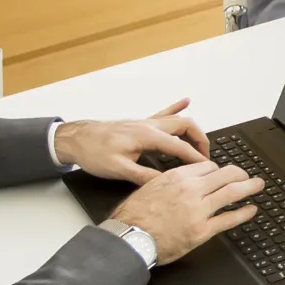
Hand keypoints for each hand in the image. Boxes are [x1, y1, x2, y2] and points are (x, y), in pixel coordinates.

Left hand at [54, 99, 209, 182]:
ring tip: (203, 142)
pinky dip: (177, 108)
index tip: (208, 169)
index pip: (181, 147)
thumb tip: (166, 182)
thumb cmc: (94, 152)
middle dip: (201, 141)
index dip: (197, 159)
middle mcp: (149, 125)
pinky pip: (164, 113)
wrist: (76, 139)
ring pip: (178, 120)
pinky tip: (186, 101)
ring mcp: (145, 122)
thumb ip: (144, 176)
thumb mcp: (119, 169)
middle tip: (207, 157)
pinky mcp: (140, 123)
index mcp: (147, 136)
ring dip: (193, 130)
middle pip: (186, 126)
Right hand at [107, 162, 263, 264]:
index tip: (223, 173)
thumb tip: (181, 180)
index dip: (219, 169)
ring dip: (249, 187)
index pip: (208, 166)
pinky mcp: (202, 231)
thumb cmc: (133, 216)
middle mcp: (190, 190)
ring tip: (258, 185)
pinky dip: (243, 213)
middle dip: (240, 173)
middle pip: (225, 175)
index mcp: (177, 177)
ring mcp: (198, 210)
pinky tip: (250, 209)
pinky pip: (228, 219)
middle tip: (247, 175)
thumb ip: (168, 181)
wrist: (129, 238)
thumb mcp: (149, 187)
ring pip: (232, 192)